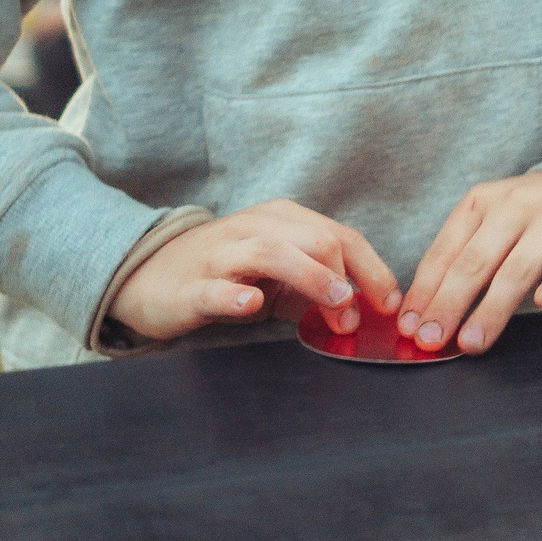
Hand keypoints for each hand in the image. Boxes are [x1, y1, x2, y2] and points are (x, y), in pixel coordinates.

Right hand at [109, 200, 398, 344]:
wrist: (151, 276)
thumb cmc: (226, 275)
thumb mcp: (280, 275)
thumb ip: (318, 287)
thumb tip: (366, 311)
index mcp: (284, 221)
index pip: (340, 236)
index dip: (372, 269)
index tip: (390, 305)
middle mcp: (256, 228)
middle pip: (314, 237)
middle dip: (343, 276)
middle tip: (354, 319)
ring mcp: (222, 255)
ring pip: (270, 251)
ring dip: (309, 276)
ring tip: (334, 302)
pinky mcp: (192, 285)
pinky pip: (215, 287)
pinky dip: (235, 294)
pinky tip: (252, 303)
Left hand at [399, 173, 541, 355]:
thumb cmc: (529, 218)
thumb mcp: (490, 223)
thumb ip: (461, 259)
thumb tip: (423, 313)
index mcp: (481, 202)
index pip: (446, 251)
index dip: (425, 290)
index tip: (409, 326)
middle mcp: (514, 206)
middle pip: (476, 261)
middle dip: (449, 304)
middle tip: (431, 339)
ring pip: (518, 267)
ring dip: (492, 308)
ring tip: (472, 341)